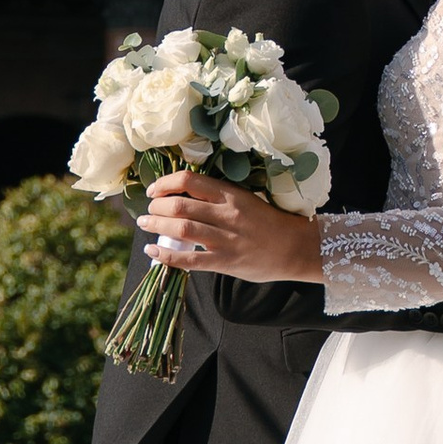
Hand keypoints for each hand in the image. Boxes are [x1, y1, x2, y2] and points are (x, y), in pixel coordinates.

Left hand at [138, 170, 322, 284]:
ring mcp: (226, 239)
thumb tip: (183, 197)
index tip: (154, 190)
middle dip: (157, 207)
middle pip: (180, 206)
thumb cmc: (269, 222)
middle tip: (149, 210)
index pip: (190, 182)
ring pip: (182, 230)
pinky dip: (167, 256)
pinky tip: (153, 252)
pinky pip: (190, 259)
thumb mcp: (246, 200)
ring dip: (157, 226)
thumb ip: (218, 198)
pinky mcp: (226, 262)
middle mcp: (227, 214)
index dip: (165, 184)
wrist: (295, 248)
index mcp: (231, 194)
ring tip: (146, 224)